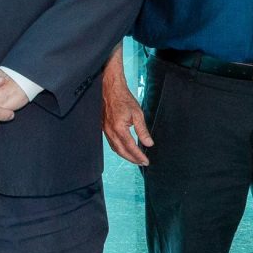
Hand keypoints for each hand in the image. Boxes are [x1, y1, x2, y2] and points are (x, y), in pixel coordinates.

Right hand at [100, 52, 151, 166]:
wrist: (110, 90)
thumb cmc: (123, 99)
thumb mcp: (137, 114)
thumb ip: (143, 131)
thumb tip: (149, 143)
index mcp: (119, 129)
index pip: (131, 147)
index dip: (139, 156)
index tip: (146, 161)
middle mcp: (110, 132)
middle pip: (122, 152)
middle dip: (132, 159)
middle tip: (141, 163)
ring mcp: (106, 131)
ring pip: (115, 149)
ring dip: (125, 156)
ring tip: (135, 159)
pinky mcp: (104, 129)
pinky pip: (111, 143)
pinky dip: (119, 149)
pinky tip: (125, 149)